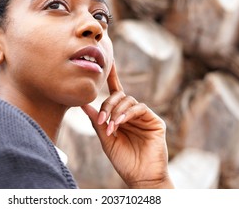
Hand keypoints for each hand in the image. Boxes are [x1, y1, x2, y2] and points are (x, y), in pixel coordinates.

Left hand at [81, 62, 173, 188]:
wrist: (140, 177)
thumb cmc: (123, 161)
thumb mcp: (106, 140)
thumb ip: (97, 122)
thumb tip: (83, 104)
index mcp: (120, 117)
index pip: (115, 94)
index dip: (112, 77)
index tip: (109, 62)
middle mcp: (132, 114)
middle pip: (119, 96)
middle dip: (108, 104)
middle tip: (102, 119)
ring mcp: (143, 117)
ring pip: (129, 100)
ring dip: (116, 111)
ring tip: (111, 127)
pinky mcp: (154, 121)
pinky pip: (140, 108)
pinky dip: (127, 113)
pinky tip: (119, 123)